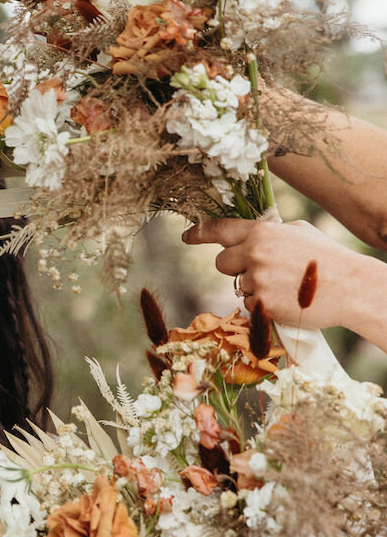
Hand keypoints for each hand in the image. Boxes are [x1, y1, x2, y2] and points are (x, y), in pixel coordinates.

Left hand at [182, 216, 377, 331]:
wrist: (350, 287)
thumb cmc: (326, 257)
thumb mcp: (298, 232)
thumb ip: (270, 233)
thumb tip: (250, 236)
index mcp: (262, 232)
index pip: (221, 229)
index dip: (200, 232)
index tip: (187, 235)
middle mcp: (254, 254)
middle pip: (221, 263)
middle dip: (234, 268)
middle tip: (259, 270)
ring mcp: (257, 282)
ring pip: (237, 286)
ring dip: (253, 288)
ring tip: (284, 285)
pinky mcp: (263, 305)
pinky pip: (249, 306)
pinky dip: (262, 305)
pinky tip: (285, 299)